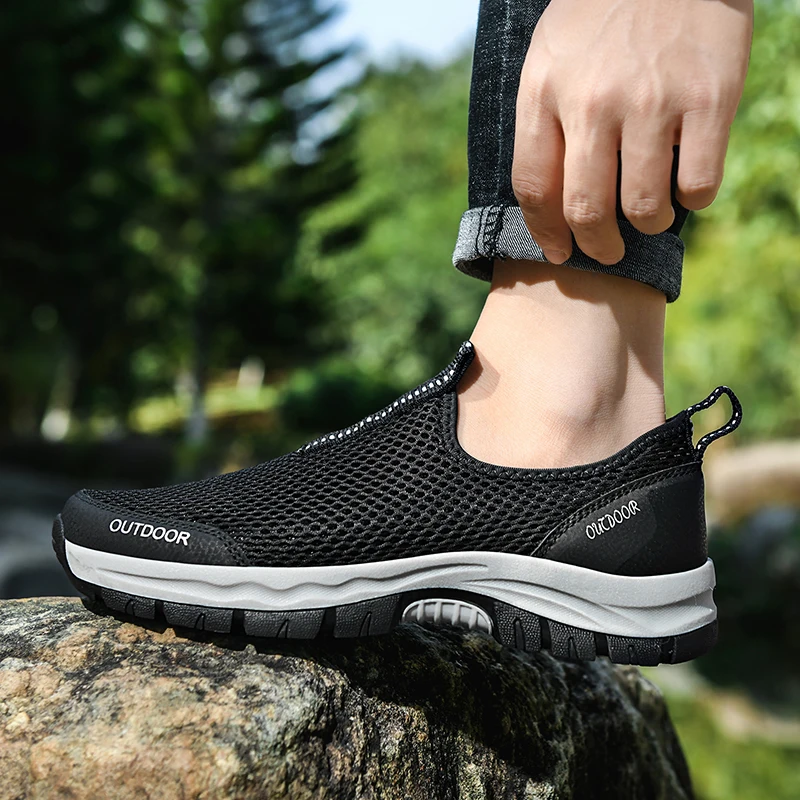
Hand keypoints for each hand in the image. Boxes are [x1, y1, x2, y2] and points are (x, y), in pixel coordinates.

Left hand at [512, 0, 752, 264]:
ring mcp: (652, 99)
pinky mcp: (710, 96)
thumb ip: (543, 123)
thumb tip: (548, 200)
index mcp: (545, 91)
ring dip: (647, 225)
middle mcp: (593, 101)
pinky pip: (699, 183)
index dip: (546, 234)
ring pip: (643, 206)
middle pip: (585, 209)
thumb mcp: (550, 58)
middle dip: (597, 246)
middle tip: (608, 250)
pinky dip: (693, 199)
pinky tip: (688, 185)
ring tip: (650, 216)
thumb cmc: (601, 16)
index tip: (559, 252)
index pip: (534, 188)